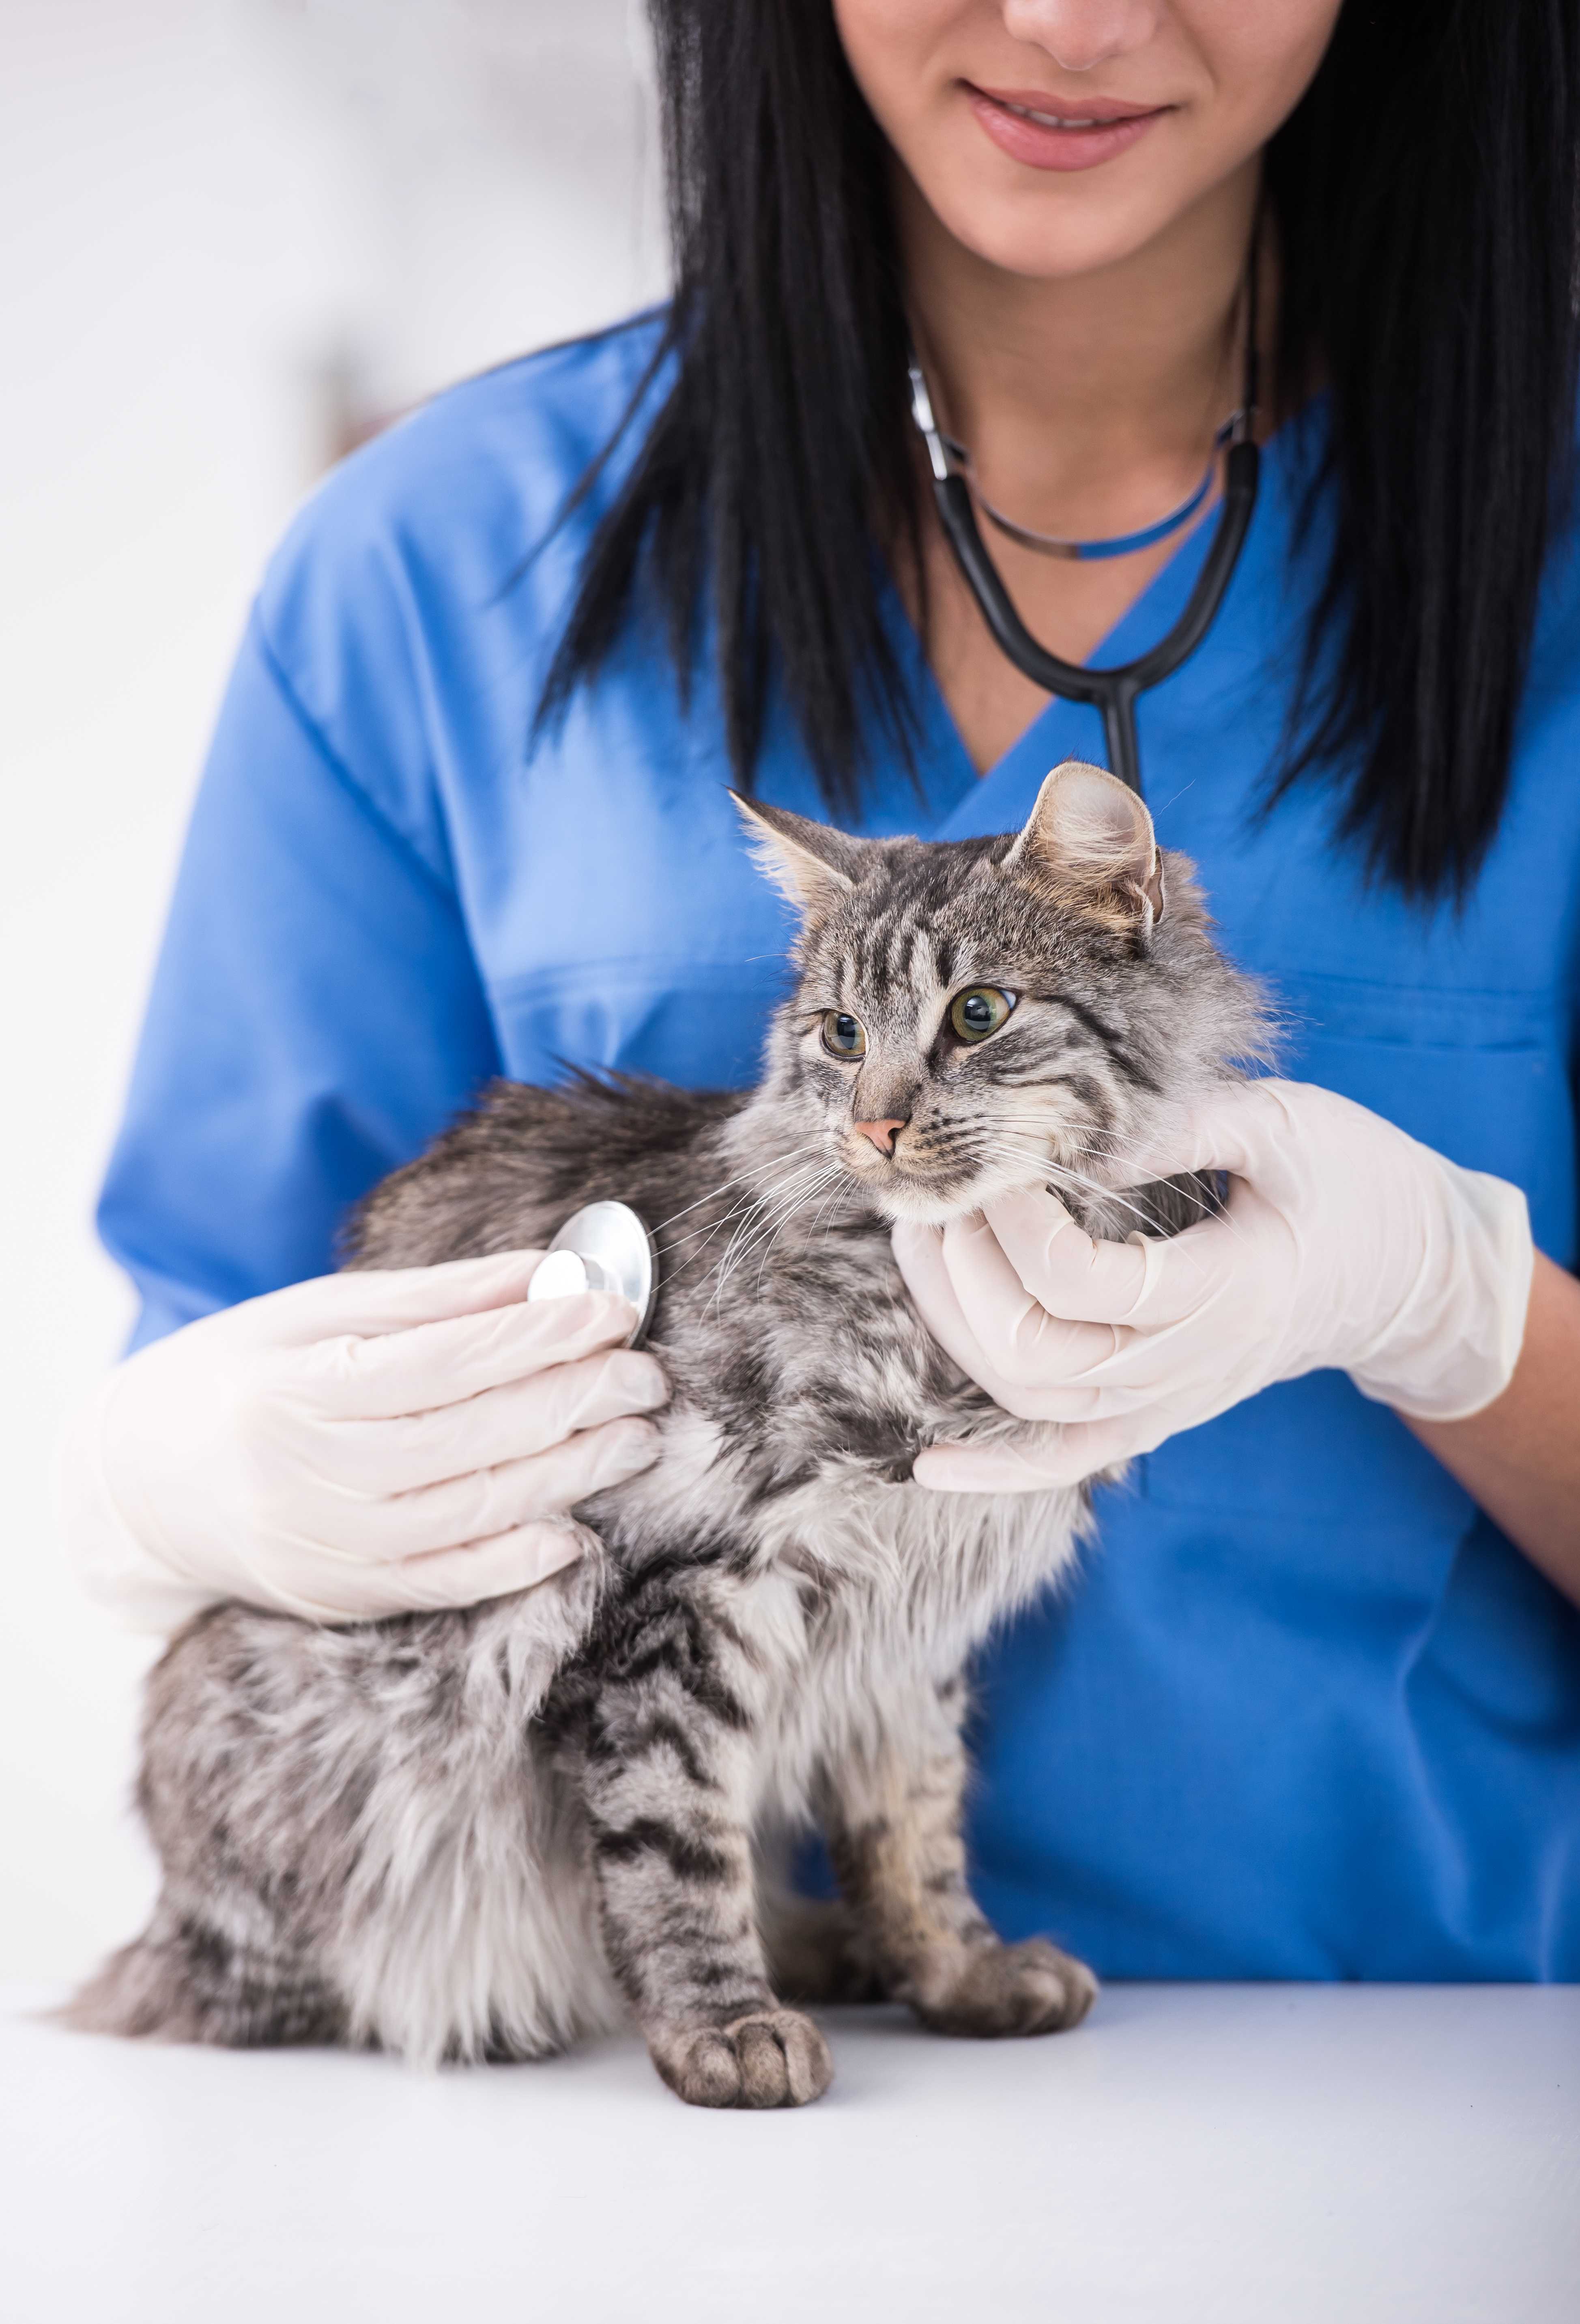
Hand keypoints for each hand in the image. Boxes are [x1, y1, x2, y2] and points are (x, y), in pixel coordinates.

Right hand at [58, 1250, 667, 1626]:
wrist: (140, 1485)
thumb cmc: (240, 1377)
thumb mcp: (315, 1316)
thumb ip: (433, 1299)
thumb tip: (544, 1271)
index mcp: (300, 1387)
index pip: (445, 1362)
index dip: (537, 1336)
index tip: (611, 1310)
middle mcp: (311, 1473)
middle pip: (470, 1436)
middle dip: (572, 1402)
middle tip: (646, 1375)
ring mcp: (327, 1546)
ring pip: (470, 1510)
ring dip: (567, 1475)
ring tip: (635, 1436)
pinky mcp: (342, 1597)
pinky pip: (445, 1582)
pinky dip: (514, 1560)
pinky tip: (574, 1533)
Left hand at [893, 1078, 1533, 1492]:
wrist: (1415, 1272)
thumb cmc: (1352, 1181)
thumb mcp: (1284, 1123)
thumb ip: (1182, 1123)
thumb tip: (1076, 1125)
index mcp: (1222, 1289)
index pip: (1078, 1279)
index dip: (1015, 1219)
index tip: (1003, 1152)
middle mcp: (1187, 1364)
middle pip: (1033, 1352)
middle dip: (962, 1270)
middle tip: (944, 1190)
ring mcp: (1170, 1402)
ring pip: (1030, 1401)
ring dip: (954, 1326)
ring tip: (923, 1242)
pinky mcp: (1159, 1415)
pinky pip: (1067, 1463)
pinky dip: (997, 1471)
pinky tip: (930, 1464)